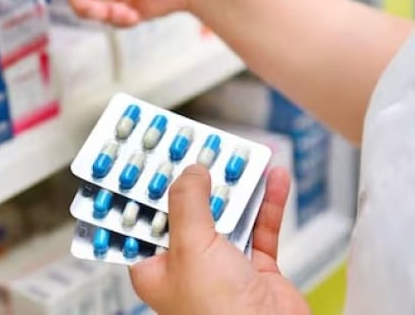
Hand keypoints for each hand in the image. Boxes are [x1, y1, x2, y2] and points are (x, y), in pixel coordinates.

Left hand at [130, 166, 309, 314]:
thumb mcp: (191, 247)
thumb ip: (188, 204)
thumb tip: (190, 172)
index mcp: (156, 267)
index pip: (144, 219)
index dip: (148, 187)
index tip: (153, 157)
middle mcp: (187, 266)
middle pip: (188, 211)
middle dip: (198, 180)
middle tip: (201, 147)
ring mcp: (223, 267)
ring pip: (227, 215)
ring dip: (236, 187)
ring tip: (239, 155)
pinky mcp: (256, 270)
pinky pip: (261, 228)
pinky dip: (268, 203)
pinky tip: (273, 179)